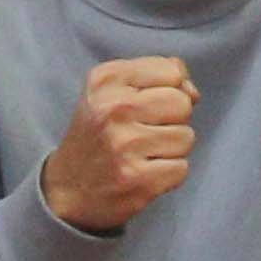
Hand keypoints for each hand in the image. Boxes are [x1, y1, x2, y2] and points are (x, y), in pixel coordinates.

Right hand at [40, 54, 198, 235]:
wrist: (67, 189)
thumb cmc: (100, 134)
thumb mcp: (114, 91)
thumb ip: (158, 77)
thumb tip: (193, 92)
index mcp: (106, 79)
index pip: (172, 71)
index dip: (170, 89)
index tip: (147, 105)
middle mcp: (113, 108)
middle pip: (182, 103)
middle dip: (174, 120)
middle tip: (145, 132)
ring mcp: (125, 145)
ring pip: (186, 137)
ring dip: (171, 149)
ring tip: (143, 154)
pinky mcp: (137, 178)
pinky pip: (182, 168)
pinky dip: (168, 174)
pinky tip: (144, 173)